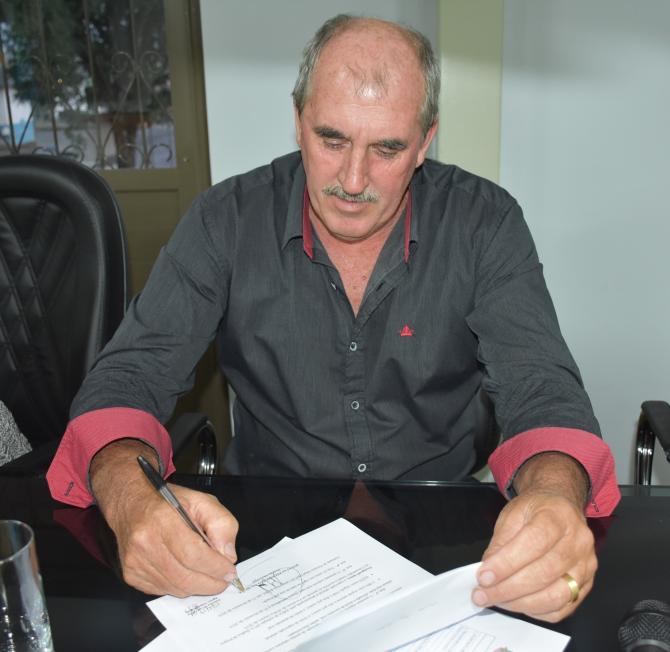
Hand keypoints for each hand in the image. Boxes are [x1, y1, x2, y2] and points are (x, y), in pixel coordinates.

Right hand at [90, 439, 239, 596]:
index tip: (229, 572)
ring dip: (197, 587)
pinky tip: (186, 573)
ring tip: (208, 576)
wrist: (131, 504)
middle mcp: (145, 543)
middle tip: (223, 580)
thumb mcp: (202, 501)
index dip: (215, 567)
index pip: (193, 554)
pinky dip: (180, 587)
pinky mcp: (130, 574)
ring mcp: (135, 562)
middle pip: (184, 577)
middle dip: (210, 583)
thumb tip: (227, 555)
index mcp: (163, 519)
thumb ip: (221, 523)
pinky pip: (163, 590)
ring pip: (175, 588)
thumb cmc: (167, 502)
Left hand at [472, 453, 596, 621]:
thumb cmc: (535, 511)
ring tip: (496, 600)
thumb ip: (501, 541)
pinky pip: (562, 608)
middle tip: (483, 594)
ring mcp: (586, 566)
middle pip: (544, 573)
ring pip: (556, 596)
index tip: (483, 576)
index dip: (506, 563)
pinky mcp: (586, 586)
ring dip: (521, 603)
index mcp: (558, 516)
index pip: (534, 543)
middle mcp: (578, 542)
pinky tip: (517, 603)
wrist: (560, 509)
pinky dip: (536, 611)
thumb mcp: (512, 514)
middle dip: (508, 588)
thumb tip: (488, 571)